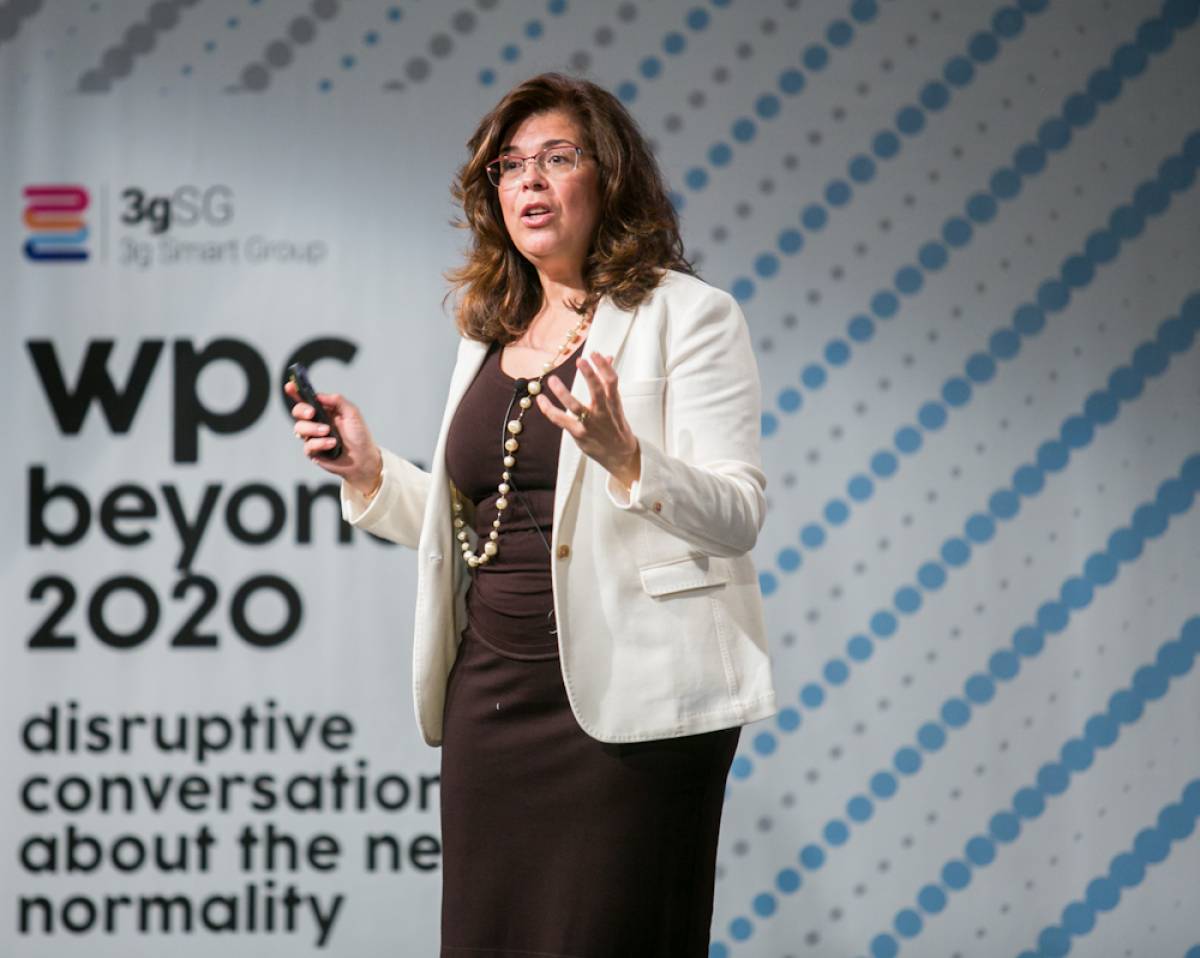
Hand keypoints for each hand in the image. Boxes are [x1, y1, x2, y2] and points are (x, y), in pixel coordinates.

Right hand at [285, 380, 382, 496]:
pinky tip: (332, 444)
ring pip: (299, 428)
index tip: (290, 386)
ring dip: (313, 429)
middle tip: (312, 413)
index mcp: (324, 410)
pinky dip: (320, 443)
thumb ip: (337, 401)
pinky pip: (308, 445)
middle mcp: (316, 422)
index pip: (306, 399)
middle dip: (302, 410)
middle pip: (297, 412)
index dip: (295, 392)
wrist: (363, 458)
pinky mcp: (313, 451)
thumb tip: (319, 395)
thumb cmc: (359, 435)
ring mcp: (313, 437)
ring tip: (328, 431)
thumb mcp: (352, 413)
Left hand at [538, 353, 640, 488]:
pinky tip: (541, 399)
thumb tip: (608, 356)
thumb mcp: (616, 403)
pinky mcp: (579, 434)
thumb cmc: (616, 425)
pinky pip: (561, 420)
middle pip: (597, 391)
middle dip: (589, 375)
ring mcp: (590, 424)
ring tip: (552, 379)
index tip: (594, 354)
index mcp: (614, 403)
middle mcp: (603, 412)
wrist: (620, 455)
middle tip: (580, 361)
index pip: (612, 381)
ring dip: (563, 393)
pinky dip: (549, 410)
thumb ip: (608, 380)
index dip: (604, 366)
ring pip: (575, 406)